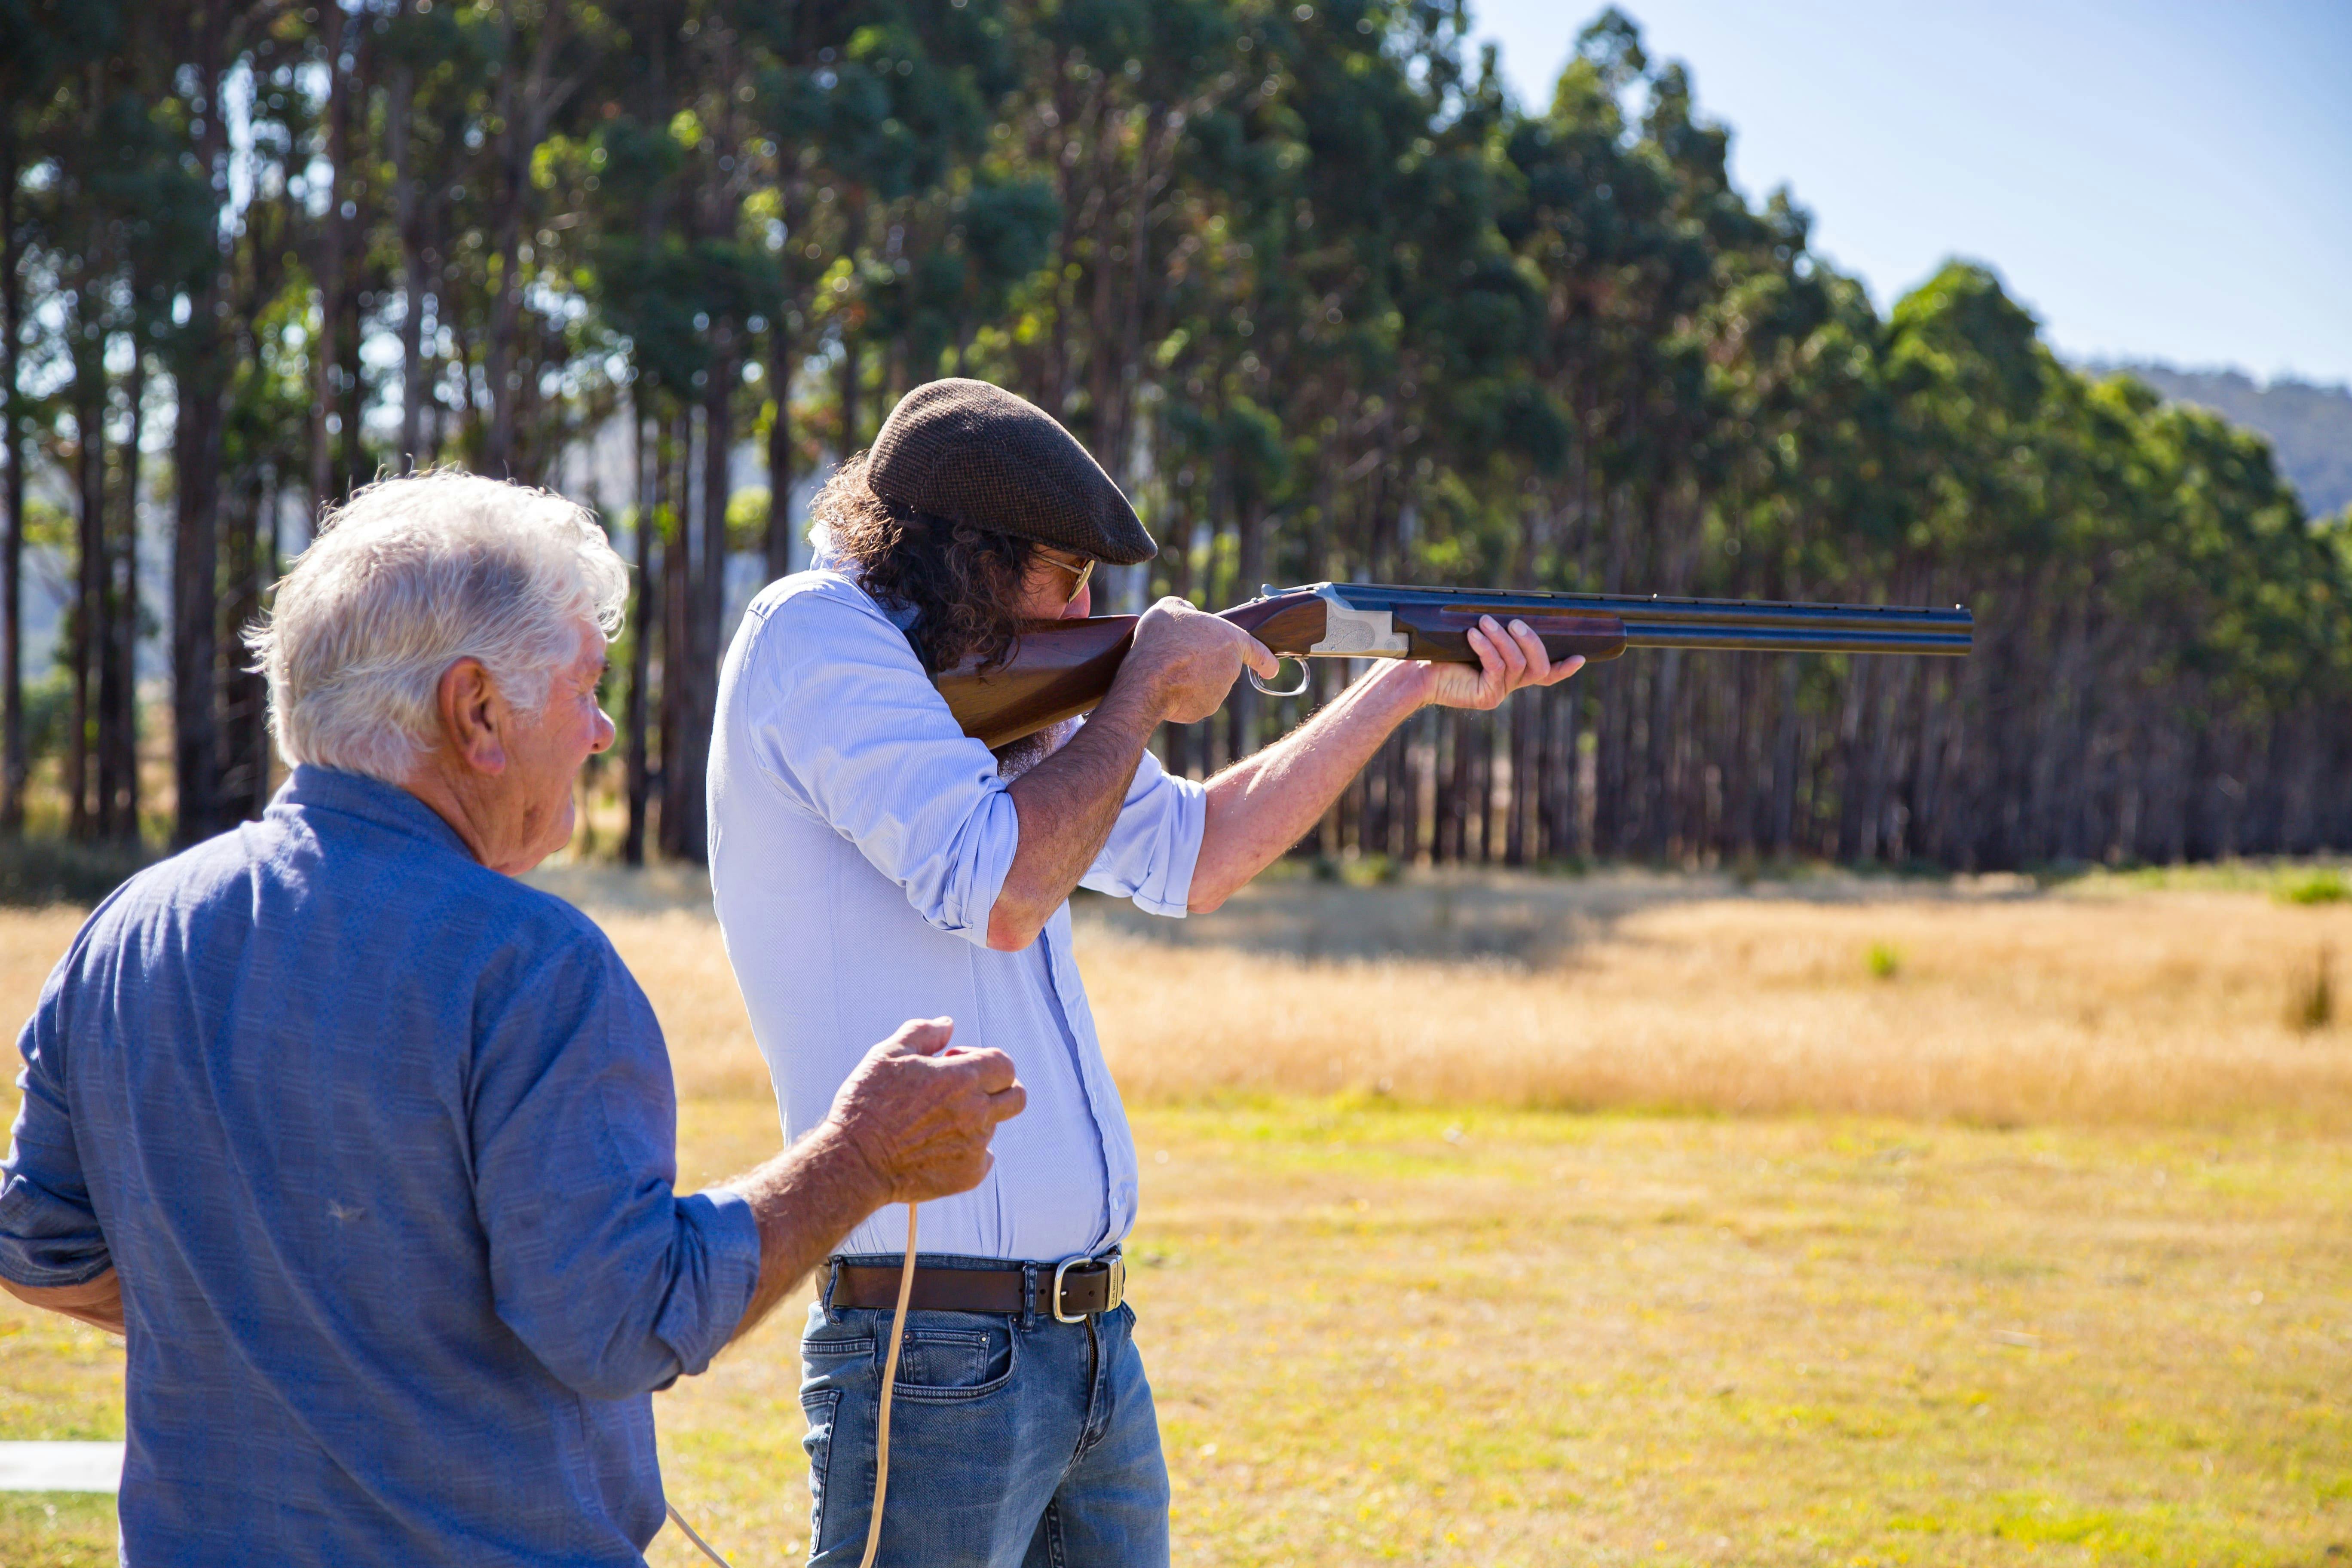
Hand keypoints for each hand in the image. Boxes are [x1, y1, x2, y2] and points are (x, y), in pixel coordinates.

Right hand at [825, 1018, 1024, 1204]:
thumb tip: (948, 1024)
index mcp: (962, 1078)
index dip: (983, 1059)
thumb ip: (924, 1032)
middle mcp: (977, 1113)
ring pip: (992, 1127)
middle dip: (998, 1089)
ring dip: (973, 1120)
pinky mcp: (968, 1175)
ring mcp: (975, 1146)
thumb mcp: (888, 1053)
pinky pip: (984, 1159)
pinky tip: (937, 1149)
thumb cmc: (867, 1103)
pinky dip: (968, 1152)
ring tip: (932, 1123)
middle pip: (1016, 1096)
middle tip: (964, 1091)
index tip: (955, 1064)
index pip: (1005, 1064)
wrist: (854, 1161)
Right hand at [1119, 597, 1278, 724]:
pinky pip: (1193, 701)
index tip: (1271, 670)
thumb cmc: (1163, 640)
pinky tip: (1165, 686)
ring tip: (1168, 668)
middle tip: (1179, 653)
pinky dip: (1182, 695)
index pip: (1259, 652)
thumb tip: (1189, 613)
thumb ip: (1185, 608)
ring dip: (1192, 678)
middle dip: (1205, 662)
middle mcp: (1231, 669)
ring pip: (1206, 684)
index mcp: (1231, 640)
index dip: (1265, 661)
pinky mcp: (1204, 710)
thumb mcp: (1170, 608)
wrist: (1149, 680)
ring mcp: (1219, 693)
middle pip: (1221, 665)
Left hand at [1418, 616, 1585, 709]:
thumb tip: (1510, 609)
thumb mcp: (1475, 634)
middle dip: (1532, 641)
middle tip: (1516, 623)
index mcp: (1512, 672)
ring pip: (1518, 665)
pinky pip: (1496, 669)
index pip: (1546, 675)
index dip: (1564, 669)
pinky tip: (1473, 635)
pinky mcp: (1485, 697)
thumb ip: (1496, 629)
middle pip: (1539, 668)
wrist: (1415, 672)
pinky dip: (1487, 648)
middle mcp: (1509, 684)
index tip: (1580, 658)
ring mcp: (1498, 692)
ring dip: (1504, 640)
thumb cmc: (1442, 649)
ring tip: (1485, 622)